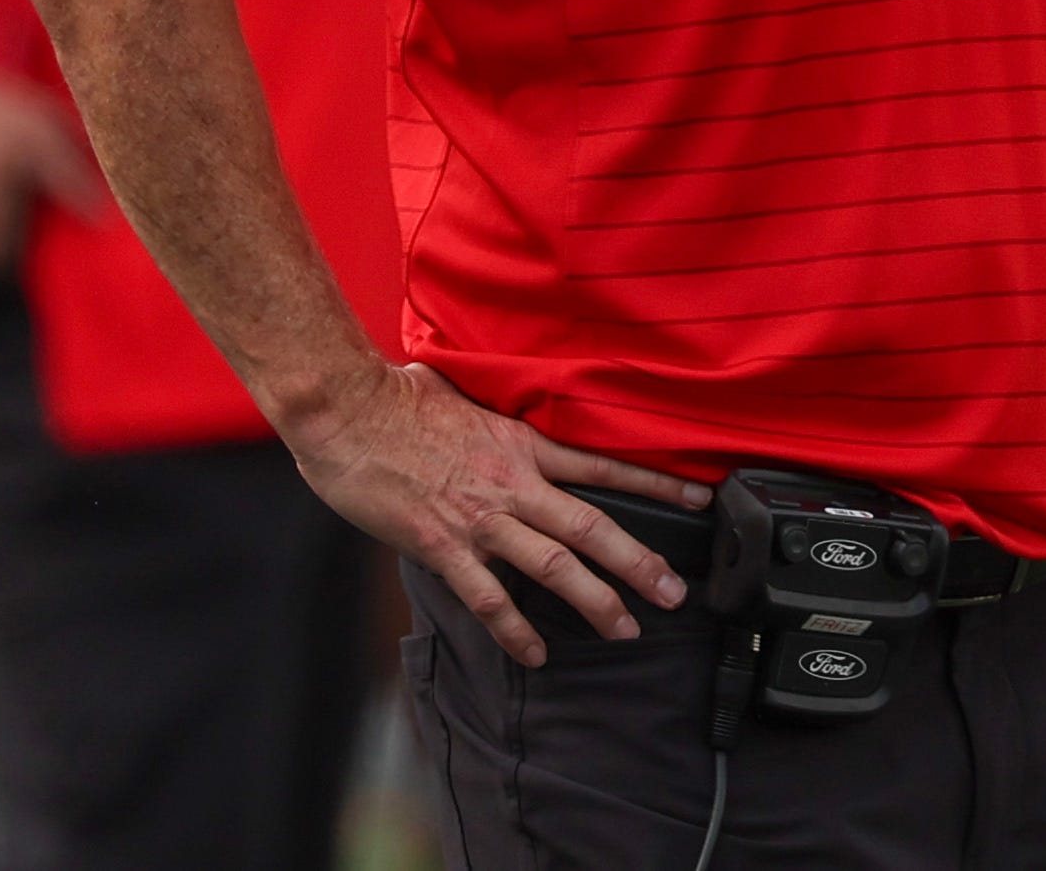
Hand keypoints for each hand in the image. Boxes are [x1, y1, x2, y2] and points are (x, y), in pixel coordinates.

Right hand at [283, 357, 712, 665]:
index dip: (655, 485)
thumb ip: (497, 410)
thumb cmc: (398, 397)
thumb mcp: (467, 393)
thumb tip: (509, 399)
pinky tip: (536, 652)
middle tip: (675, 593)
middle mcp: (514, 482)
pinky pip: (489, 597)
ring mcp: (481, 518)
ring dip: (595, 600)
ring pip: (554, 565)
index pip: (605, 466)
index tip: (697, 501)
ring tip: (627, 629)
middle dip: (639, 563)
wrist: (348, 413)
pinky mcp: (443, 546)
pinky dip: (515, 628)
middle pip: (593, 526)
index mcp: (524, 443)